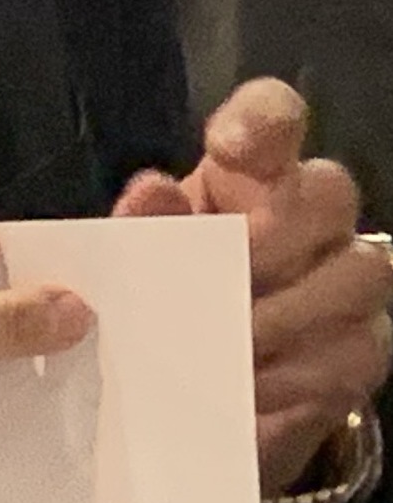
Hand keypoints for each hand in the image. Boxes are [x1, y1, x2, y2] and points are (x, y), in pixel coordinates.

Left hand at [113, 78, 392, 495]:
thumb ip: (140, 224)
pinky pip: (356, 350)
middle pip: (331, 191)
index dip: (263, 119)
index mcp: (246, 172)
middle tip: (216, 284)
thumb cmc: (164, 293)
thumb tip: (152, 192)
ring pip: (360, 271)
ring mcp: (349, 277)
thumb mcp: (138, 258)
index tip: (227, 148)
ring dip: (287, 313)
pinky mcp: (363, 347)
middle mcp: (309, 211)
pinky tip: (250, 386)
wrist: (194, 380)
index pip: (274, 115)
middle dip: (274, 238)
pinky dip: (298, 373)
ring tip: (226, 346)